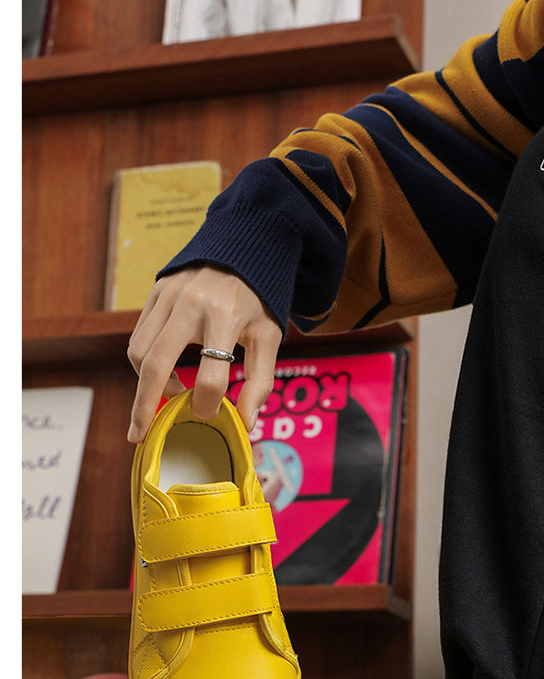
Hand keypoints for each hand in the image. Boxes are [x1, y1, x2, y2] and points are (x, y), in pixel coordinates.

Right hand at [126, 267, 281, 442]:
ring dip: (147, 383)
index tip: (209, 414)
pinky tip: (164, 371)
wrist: (244, 244)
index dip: (208, 405)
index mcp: (226, 317)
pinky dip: (145, 362)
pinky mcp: (156, 291)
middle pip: (157, 365)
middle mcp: (191, 304)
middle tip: (140, 434)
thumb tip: (243, 423)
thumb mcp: (269, 337)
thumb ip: (259, 382)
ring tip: (170, 394)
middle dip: (145, 406)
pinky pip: (138, 335)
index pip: (211, 376)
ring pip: (139, 352)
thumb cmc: (260, 299)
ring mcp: (168, 295)